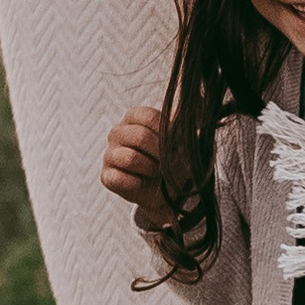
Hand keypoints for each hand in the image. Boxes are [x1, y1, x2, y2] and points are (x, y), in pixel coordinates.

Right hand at [101, 108, 174, 226]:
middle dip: (160, 154)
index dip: (166, 134)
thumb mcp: (182, 142)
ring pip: (130, 158)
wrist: (167, 192)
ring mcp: (109, 154)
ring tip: (156, 173)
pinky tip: (143, 183)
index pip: (149, 117)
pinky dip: (137, 184)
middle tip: (168, 163)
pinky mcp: (106, 176)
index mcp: (134, 117)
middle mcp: (117, 132)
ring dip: (150, 169)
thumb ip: (185, 127)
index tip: (176, 145)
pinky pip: (120, 178)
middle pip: (139, 137)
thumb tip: (199, 112)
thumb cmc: (172, 161)